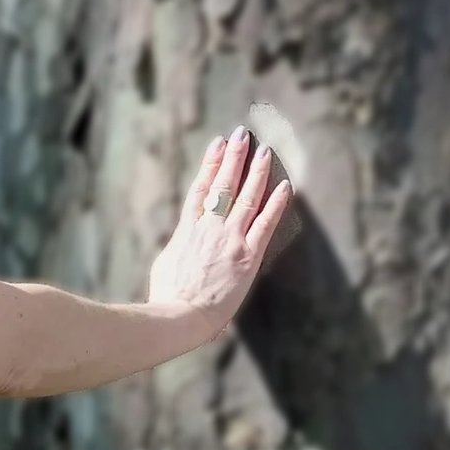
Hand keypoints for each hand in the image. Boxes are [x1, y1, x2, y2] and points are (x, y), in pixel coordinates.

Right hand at [147, 125, 293, 345]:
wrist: (178, 315)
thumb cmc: (166, 296)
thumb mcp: (165, 265)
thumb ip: (178, 249)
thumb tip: (182, 247)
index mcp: (187, 230)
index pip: (201, 189)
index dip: (210, 164)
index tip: (218, 145)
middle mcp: (208, 228)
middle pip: (222, 184)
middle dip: (233, 157)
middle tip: (242, 134)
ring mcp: (228, 239)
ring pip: (246, 197)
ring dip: (256, 171)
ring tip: (264, 150)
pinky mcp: (246, 256)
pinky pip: (265, 223)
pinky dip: (275, 203)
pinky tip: (284, 185)